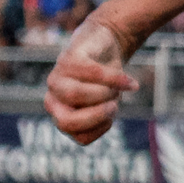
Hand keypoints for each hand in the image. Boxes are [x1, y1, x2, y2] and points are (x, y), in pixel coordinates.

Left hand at [44, 17, 140, 144]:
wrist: (106, 45)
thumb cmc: (105, 81)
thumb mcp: (106, 104)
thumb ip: (102, 116)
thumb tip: (103, 113)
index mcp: (61, 117)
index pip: (80, 137)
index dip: (103, 127)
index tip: (115, 114)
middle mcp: (52, 100)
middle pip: (67, 122)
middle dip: (97, 115)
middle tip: (115, 105)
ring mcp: (56, 78)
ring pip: (76, 96)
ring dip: (106, 94)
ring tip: (118, 88)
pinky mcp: (68, 58)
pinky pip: (93, 74)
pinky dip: (117, 79)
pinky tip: (131, 83)